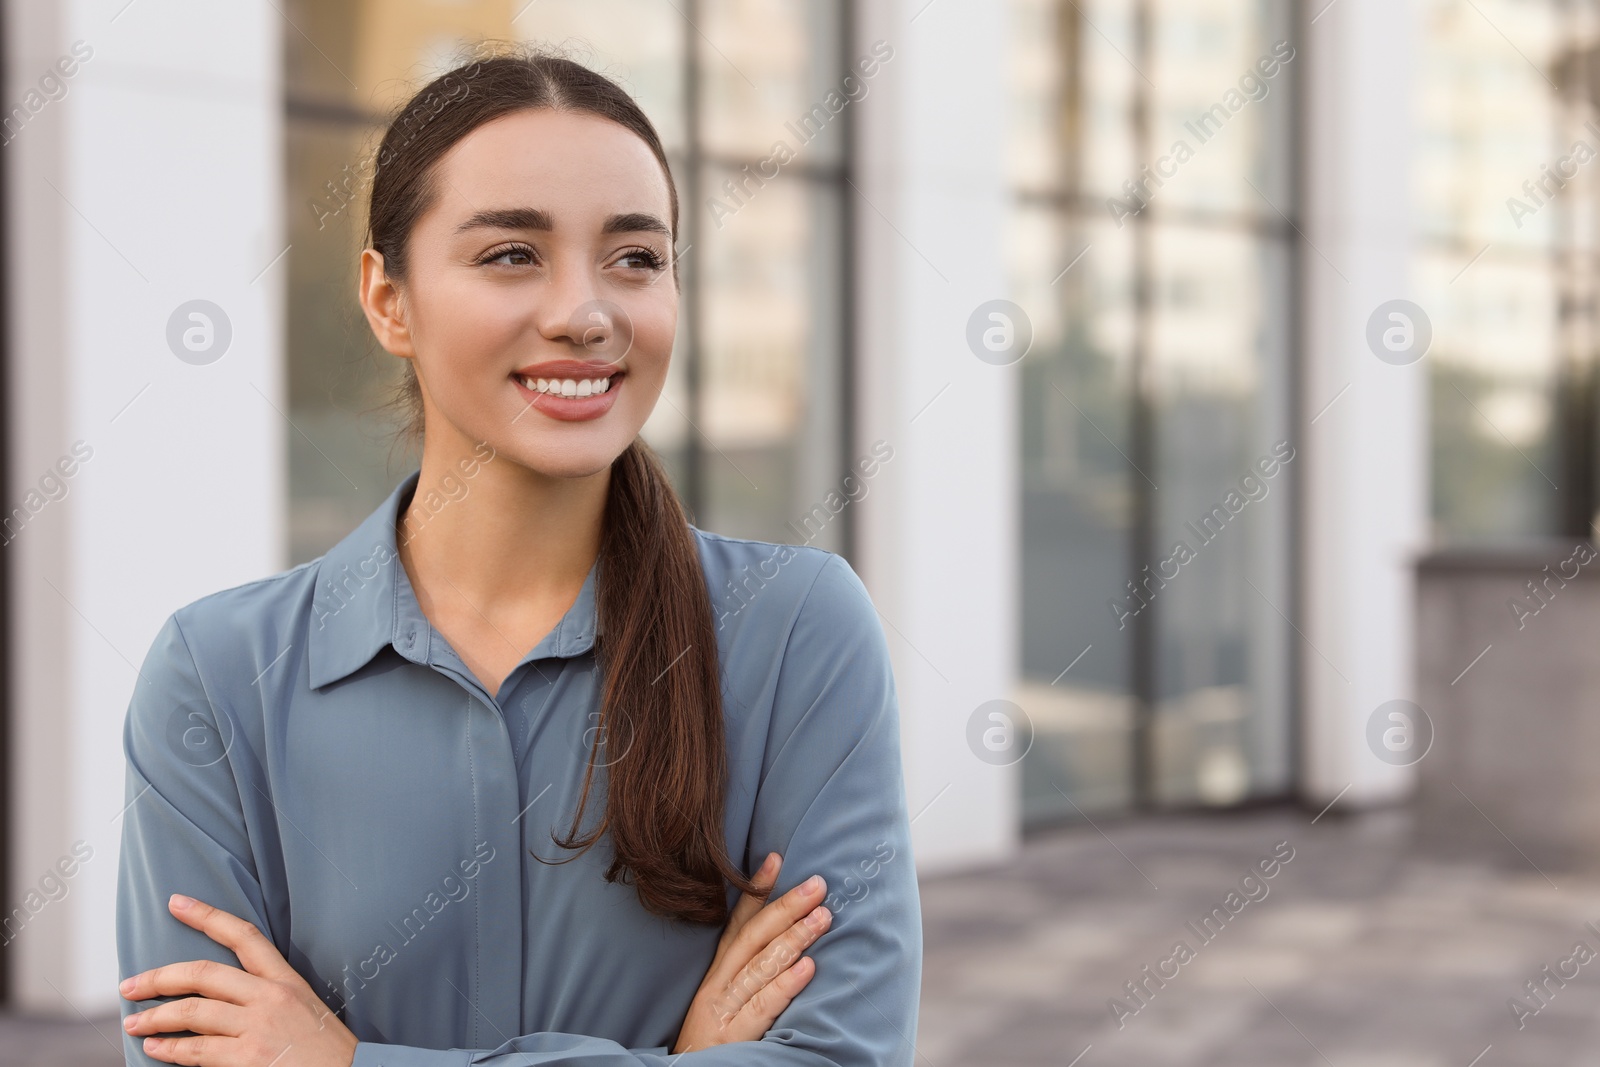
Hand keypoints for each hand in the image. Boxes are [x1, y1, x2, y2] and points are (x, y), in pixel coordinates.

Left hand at [120, 894, 357, 1066]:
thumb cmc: (324, 1049)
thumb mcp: (304, 1008)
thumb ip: (266, 996)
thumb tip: (219, 996)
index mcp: (286, 980)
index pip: (243, 936)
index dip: (206, 916)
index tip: (176, 903)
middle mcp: (270, 997)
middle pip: (203, 974)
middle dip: (159, 978)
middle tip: (130, 985)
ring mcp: (258, 1028)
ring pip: (192, 1012)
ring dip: (155, 1017)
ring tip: (134, 1024)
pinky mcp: (248, 1058)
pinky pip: (196, 1050)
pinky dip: (170, 1049)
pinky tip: (156, 1048)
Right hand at [672, 852, 831, 1053]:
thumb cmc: (714, 1041)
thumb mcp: (726, 999)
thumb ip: (750, 970)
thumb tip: (787, 937)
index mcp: (718, 973)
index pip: (738, 923)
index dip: (756, 890)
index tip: (777, 859)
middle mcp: (720, 984)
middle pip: (754, 937)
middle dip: (786, 906)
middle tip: (818, 884)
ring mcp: (726, 1008)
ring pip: (762, 965)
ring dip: (795, 938)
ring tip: (823, 917)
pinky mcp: (736, 1036)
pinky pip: (763, 1005)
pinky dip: (786, 985)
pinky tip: (809, 968)